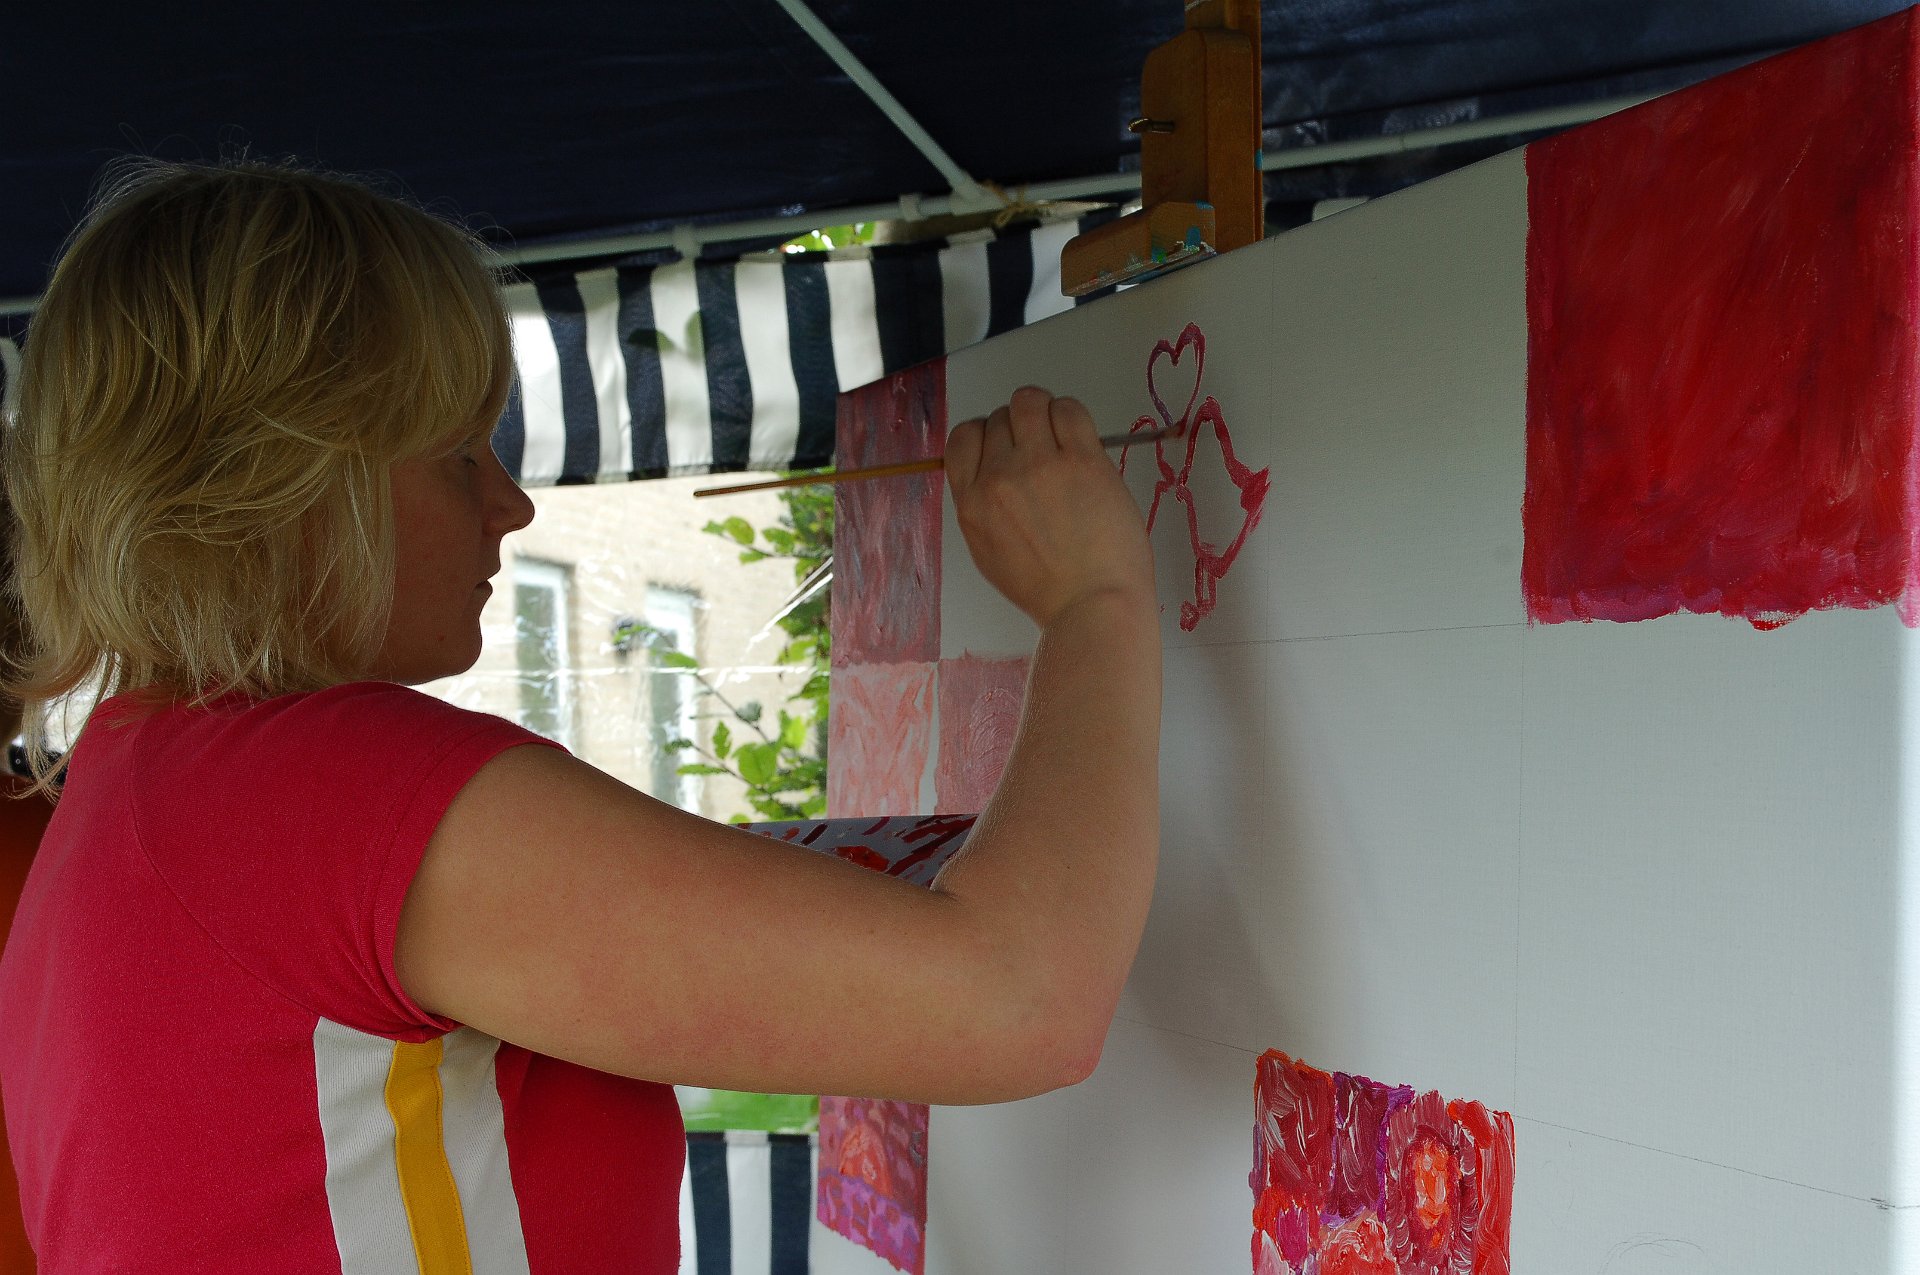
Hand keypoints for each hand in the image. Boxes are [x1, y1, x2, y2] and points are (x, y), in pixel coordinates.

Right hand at [945, 387, 1153, 627]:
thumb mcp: (990, 553)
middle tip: (1045, 452)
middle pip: (999, 419)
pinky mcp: (1081, 460)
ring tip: (1063, 438)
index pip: (963, 437)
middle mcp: (998, 478)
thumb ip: (985, 508)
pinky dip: (1071, 413)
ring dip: (1044, 411)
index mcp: (972, 504)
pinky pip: (1069, 409)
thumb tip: (994, 470)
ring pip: (1030, 402)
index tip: (1008, 449)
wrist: (1092, 607)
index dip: (987, 434)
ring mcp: (1039, 465)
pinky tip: (1081, 439)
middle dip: (1021, 428)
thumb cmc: (1048, 591)